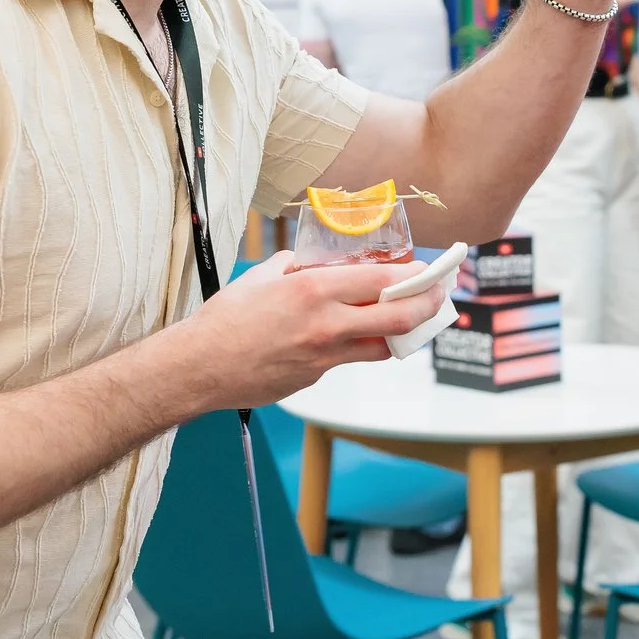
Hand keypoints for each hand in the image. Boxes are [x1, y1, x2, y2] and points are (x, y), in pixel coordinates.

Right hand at [181, 251, 446, 409]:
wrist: (200, 367)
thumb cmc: (226, 319)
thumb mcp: (263, 276)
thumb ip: (297, 266)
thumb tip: (316, 259)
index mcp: (313, 290)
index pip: (384, 283)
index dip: (415, 277)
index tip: (428, 271)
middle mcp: (326, 324)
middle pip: (399, 320)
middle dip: (428, 307)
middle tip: (437, 297)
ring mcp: (324, 357)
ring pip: (382, 347)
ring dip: (399, 333)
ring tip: (405, 318)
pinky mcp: (316, 378)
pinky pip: (348, 360)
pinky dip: (356, 346)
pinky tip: (349, 335)